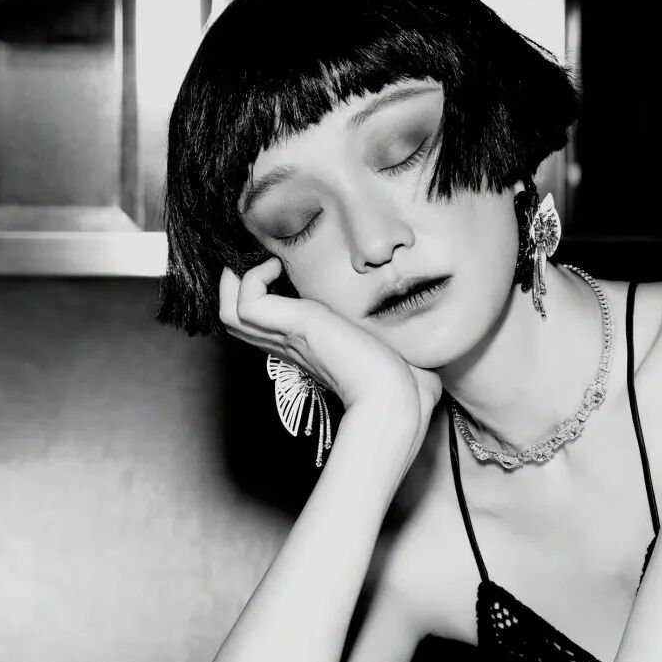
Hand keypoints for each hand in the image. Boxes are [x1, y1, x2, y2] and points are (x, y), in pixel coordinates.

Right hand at [220, 256, 442, 443]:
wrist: (402, 401)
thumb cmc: (408, 388)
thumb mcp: (400, 354)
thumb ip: (406, 343)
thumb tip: (430, 347)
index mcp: (313, 348)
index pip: (268, 323)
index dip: (264, 295)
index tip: (282, 268)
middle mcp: (294, 343)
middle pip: (236, 317)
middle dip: (240, 283)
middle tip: (263, 260)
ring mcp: (291, 337)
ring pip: (230, 312)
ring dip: (238, 280)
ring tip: (265, 262)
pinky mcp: (296, 328)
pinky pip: (246, 303)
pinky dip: (252, 279)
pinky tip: (276, 268)